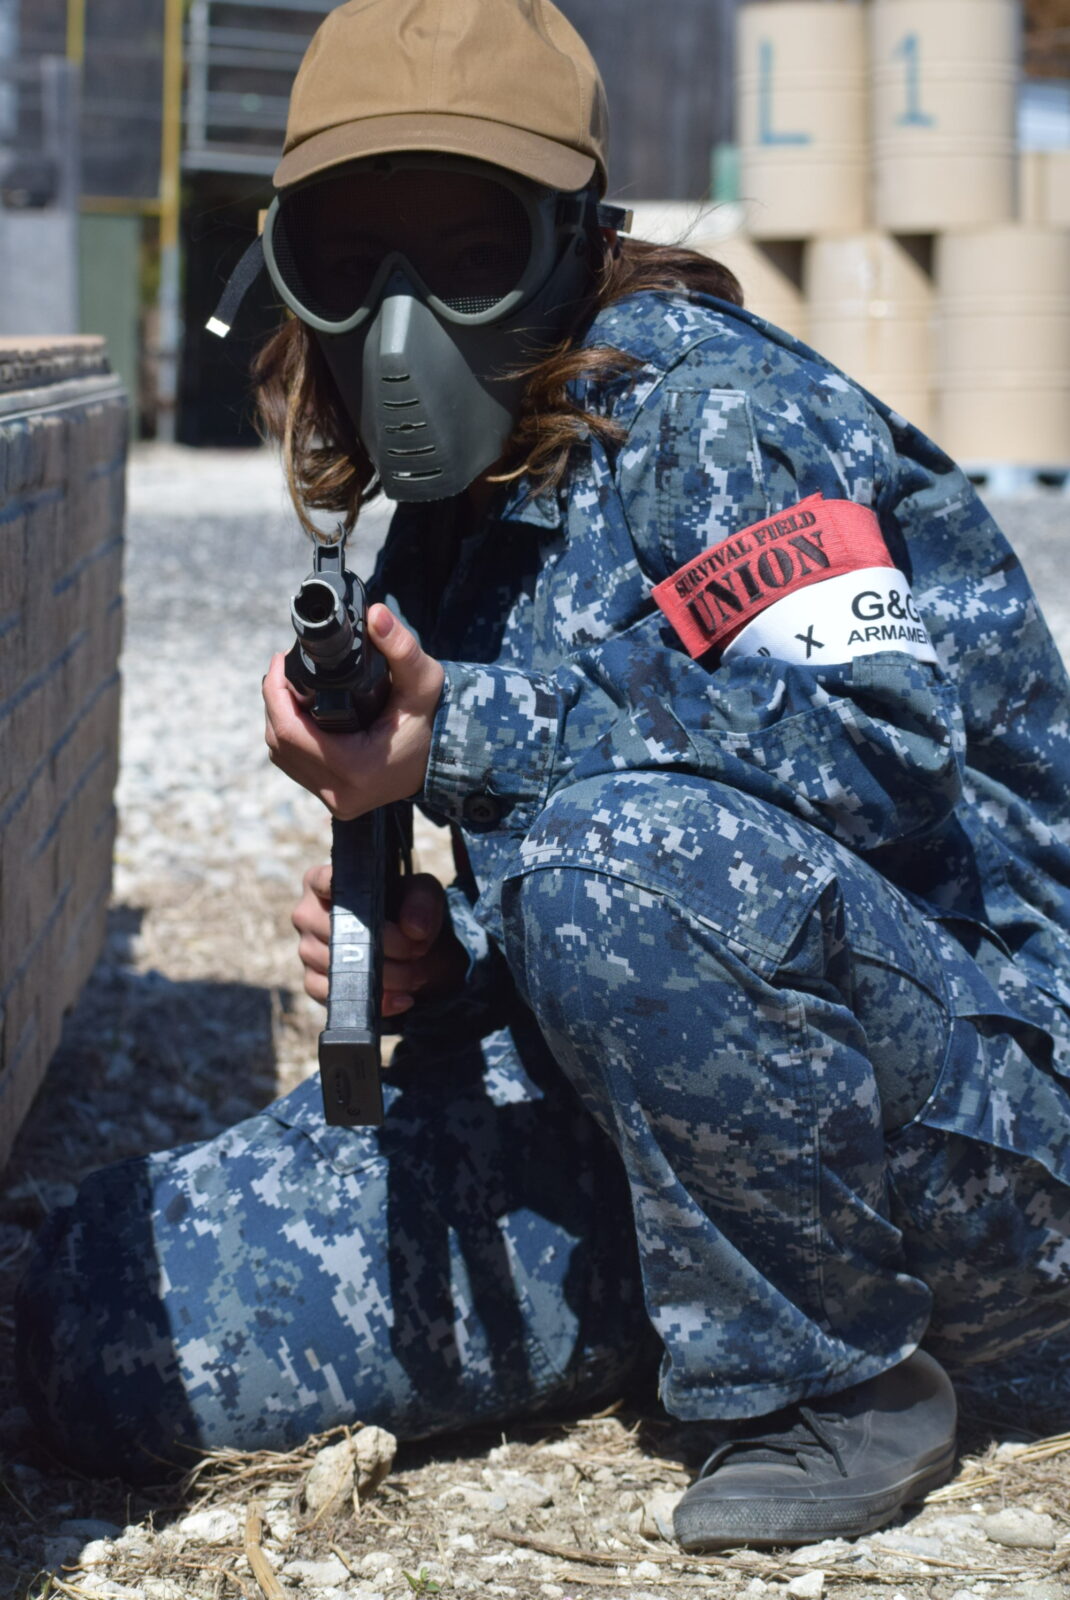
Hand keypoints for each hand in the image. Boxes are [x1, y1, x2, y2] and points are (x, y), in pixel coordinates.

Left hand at [263, 604, 444, 819]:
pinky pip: (296, 767)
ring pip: (283, 756)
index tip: (280, 659)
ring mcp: (336, 802)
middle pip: (280, 744)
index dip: (275, 693)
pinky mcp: (335, 801)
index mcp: (356, 769)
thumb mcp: (422, 681)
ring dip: (280, 720)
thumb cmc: (435, 719)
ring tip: (289, 688)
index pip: (290, 731)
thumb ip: (401, 648)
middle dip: (275, 702)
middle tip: (284, 669)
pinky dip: (291, 738)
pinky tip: (300, 714)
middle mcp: (341, 794)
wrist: (449, 758)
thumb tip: (375, 614)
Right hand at [292, 864, 466, 1015]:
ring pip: (340, 967)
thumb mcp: (421, 894)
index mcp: (323, 881)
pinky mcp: (312, 982)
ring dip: (385, 976)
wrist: (405, 947)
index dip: (351, 898)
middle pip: (338, 932)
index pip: (323, 882)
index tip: (378, 912)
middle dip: (385, 946)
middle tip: (417, 952)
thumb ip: (422, 903)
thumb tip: (414, 930)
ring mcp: (306, 950)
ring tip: (416, 974)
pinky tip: (402, 998)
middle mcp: (306, 914)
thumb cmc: (405, 909)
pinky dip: (373, 1001)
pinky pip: (336, 997)